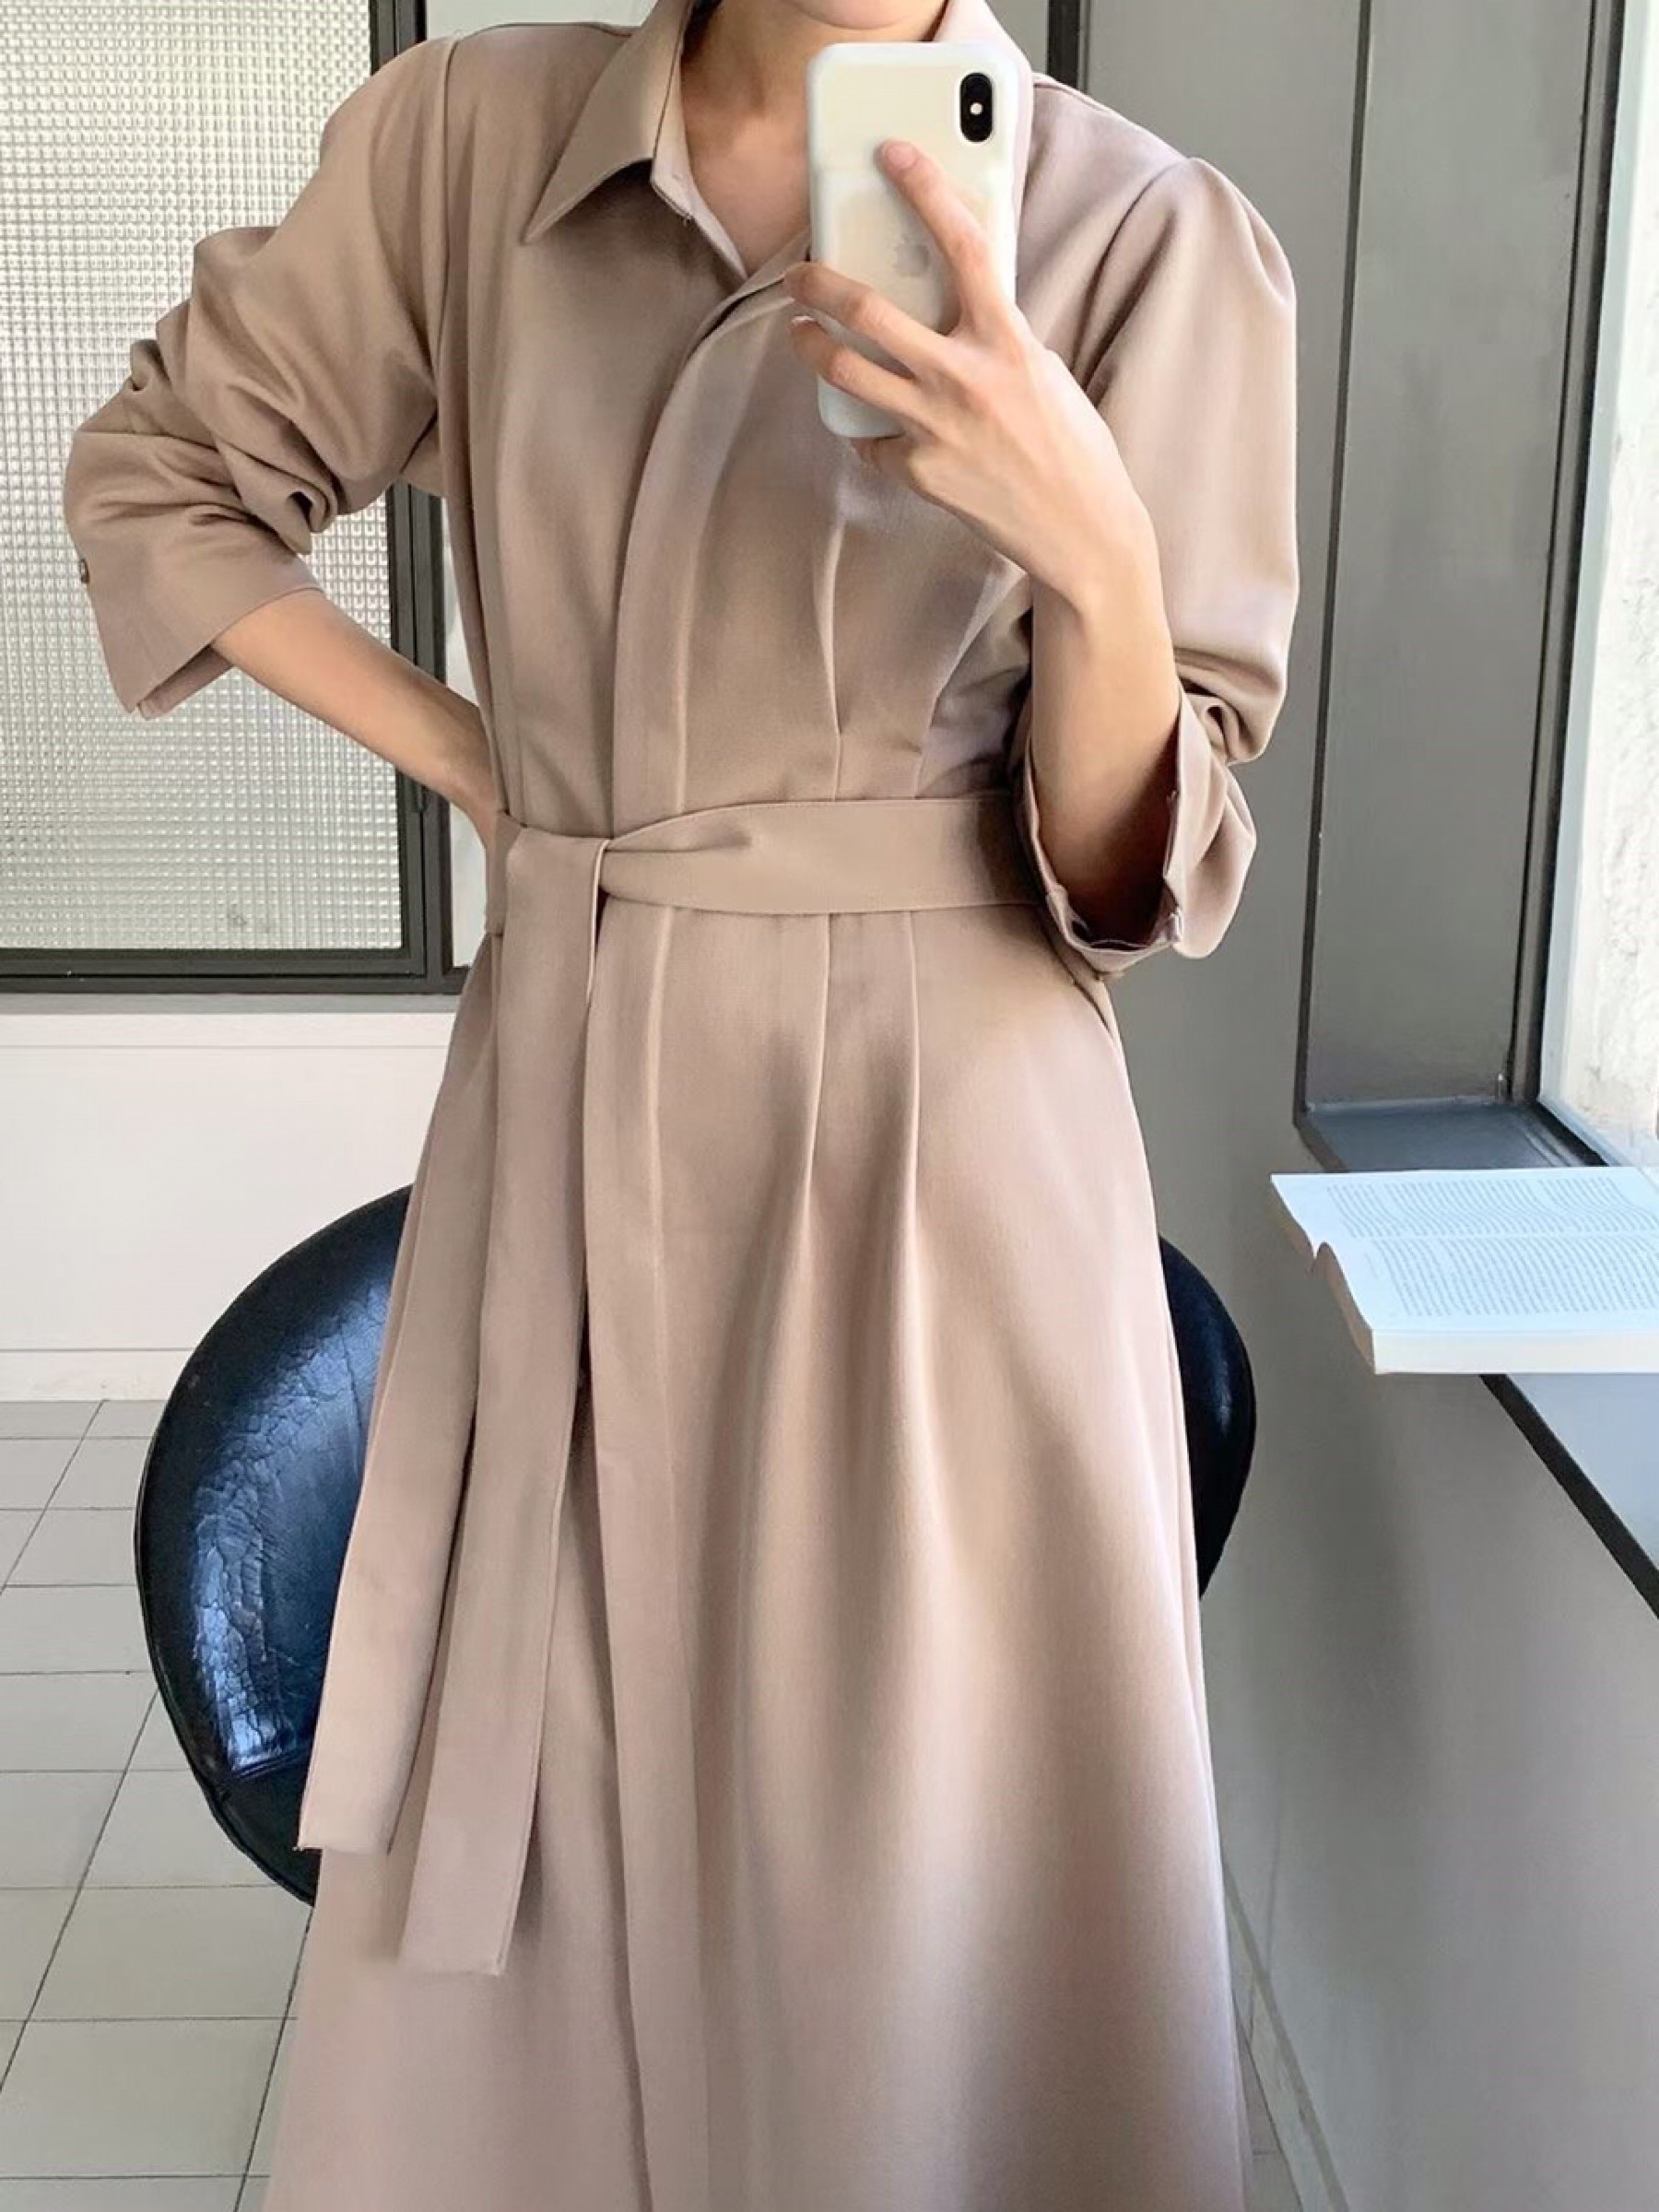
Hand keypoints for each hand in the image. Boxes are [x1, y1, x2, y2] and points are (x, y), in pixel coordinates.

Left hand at [781, 138, 1158, 604]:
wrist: (1080, 528)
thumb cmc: (1070, 446)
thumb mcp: (1041, 369)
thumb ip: (994, 333)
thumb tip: (950, 302)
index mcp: (1008, 339)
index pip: (963, 244)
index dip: (925, 189)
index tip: (893, 154)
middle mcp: (966, 376)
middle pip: (870, 311)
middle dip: (821, 285)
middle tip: (800, 276)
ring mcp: (936, 426)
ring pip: (848, 372)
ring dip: (811, 348)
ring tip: (800, 336)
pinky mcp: (919, 471)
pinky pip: (873, 440)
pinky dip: (870, 433)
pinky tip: (876, 430)